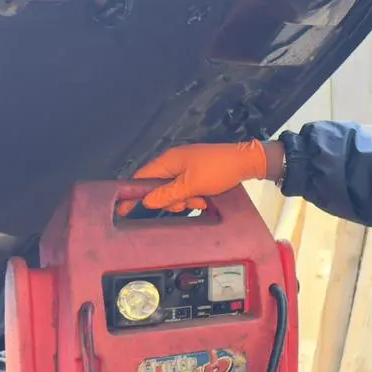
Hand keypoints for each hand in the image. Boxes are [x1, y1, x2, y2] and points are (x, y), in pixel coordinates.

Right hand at [117, 141, 271, 214]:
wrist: (247, 162)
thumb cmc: (219, 170)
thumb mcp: (192, 185)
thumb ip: (168, 194)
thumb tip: (146, 201)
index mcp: (168, 161)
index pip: (142, 178)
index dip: (134, 195)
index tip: (125, 210)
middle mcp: (174, 163)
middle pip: (158, 188)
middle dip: (170, 200)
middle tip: (187, 204)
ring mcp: (186, 168)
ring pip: (174, 191)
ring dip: (185, 200)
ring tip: (201, 200)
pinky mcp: (197, 173)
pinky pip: (186, 189)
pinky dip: (193, 196)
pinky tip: (205, 199)